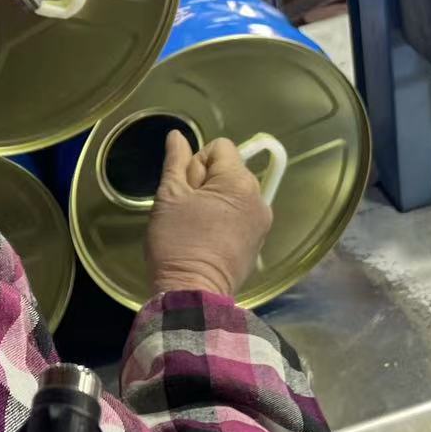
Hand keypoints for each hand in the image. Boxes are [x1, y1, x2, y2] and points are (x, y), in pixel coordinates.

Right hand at [145, 130, 273, 299]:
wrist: (193, 295)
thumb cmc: (177, 242)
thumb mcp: (169, 197)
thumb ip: (175, 161)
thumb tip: (177, 135)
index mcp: (240, 182)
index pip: (220, 147)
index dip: (197, 162)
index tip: (185, 189)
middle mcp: (259, 198)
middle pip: (229, 169)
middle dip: (205, 181)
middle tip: (186, 209)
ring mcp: (261, 222)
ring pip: (234, 193)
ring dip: (215, 200)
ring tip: (195, 225)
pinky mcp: (258, 242)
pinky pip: (240, 215)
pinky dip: (224, 219)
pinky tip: (207, 238)